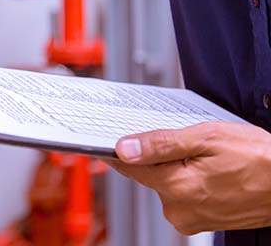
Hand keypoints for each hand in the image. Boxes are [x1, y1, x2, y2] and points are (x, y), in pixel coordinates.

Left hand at [108, 122, 270, 234]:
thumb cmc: (261, 159)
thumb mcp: (208, 138)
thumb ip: (161, 144)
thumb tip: (125, 148)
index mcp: (177, 187)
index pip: (129, 166)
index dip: (118, 149)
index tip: (105, 139)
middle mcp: (179, 209)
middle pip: (150, 174)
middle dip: (160, 156)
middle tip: (185, 141)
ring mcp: (191, 219)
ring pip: (168, 184)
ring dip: (178, 168)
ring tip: (208, 158)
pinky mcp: (202, 222)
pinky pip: (184, 195)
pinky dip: (191, 180)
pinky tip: (211, 171)